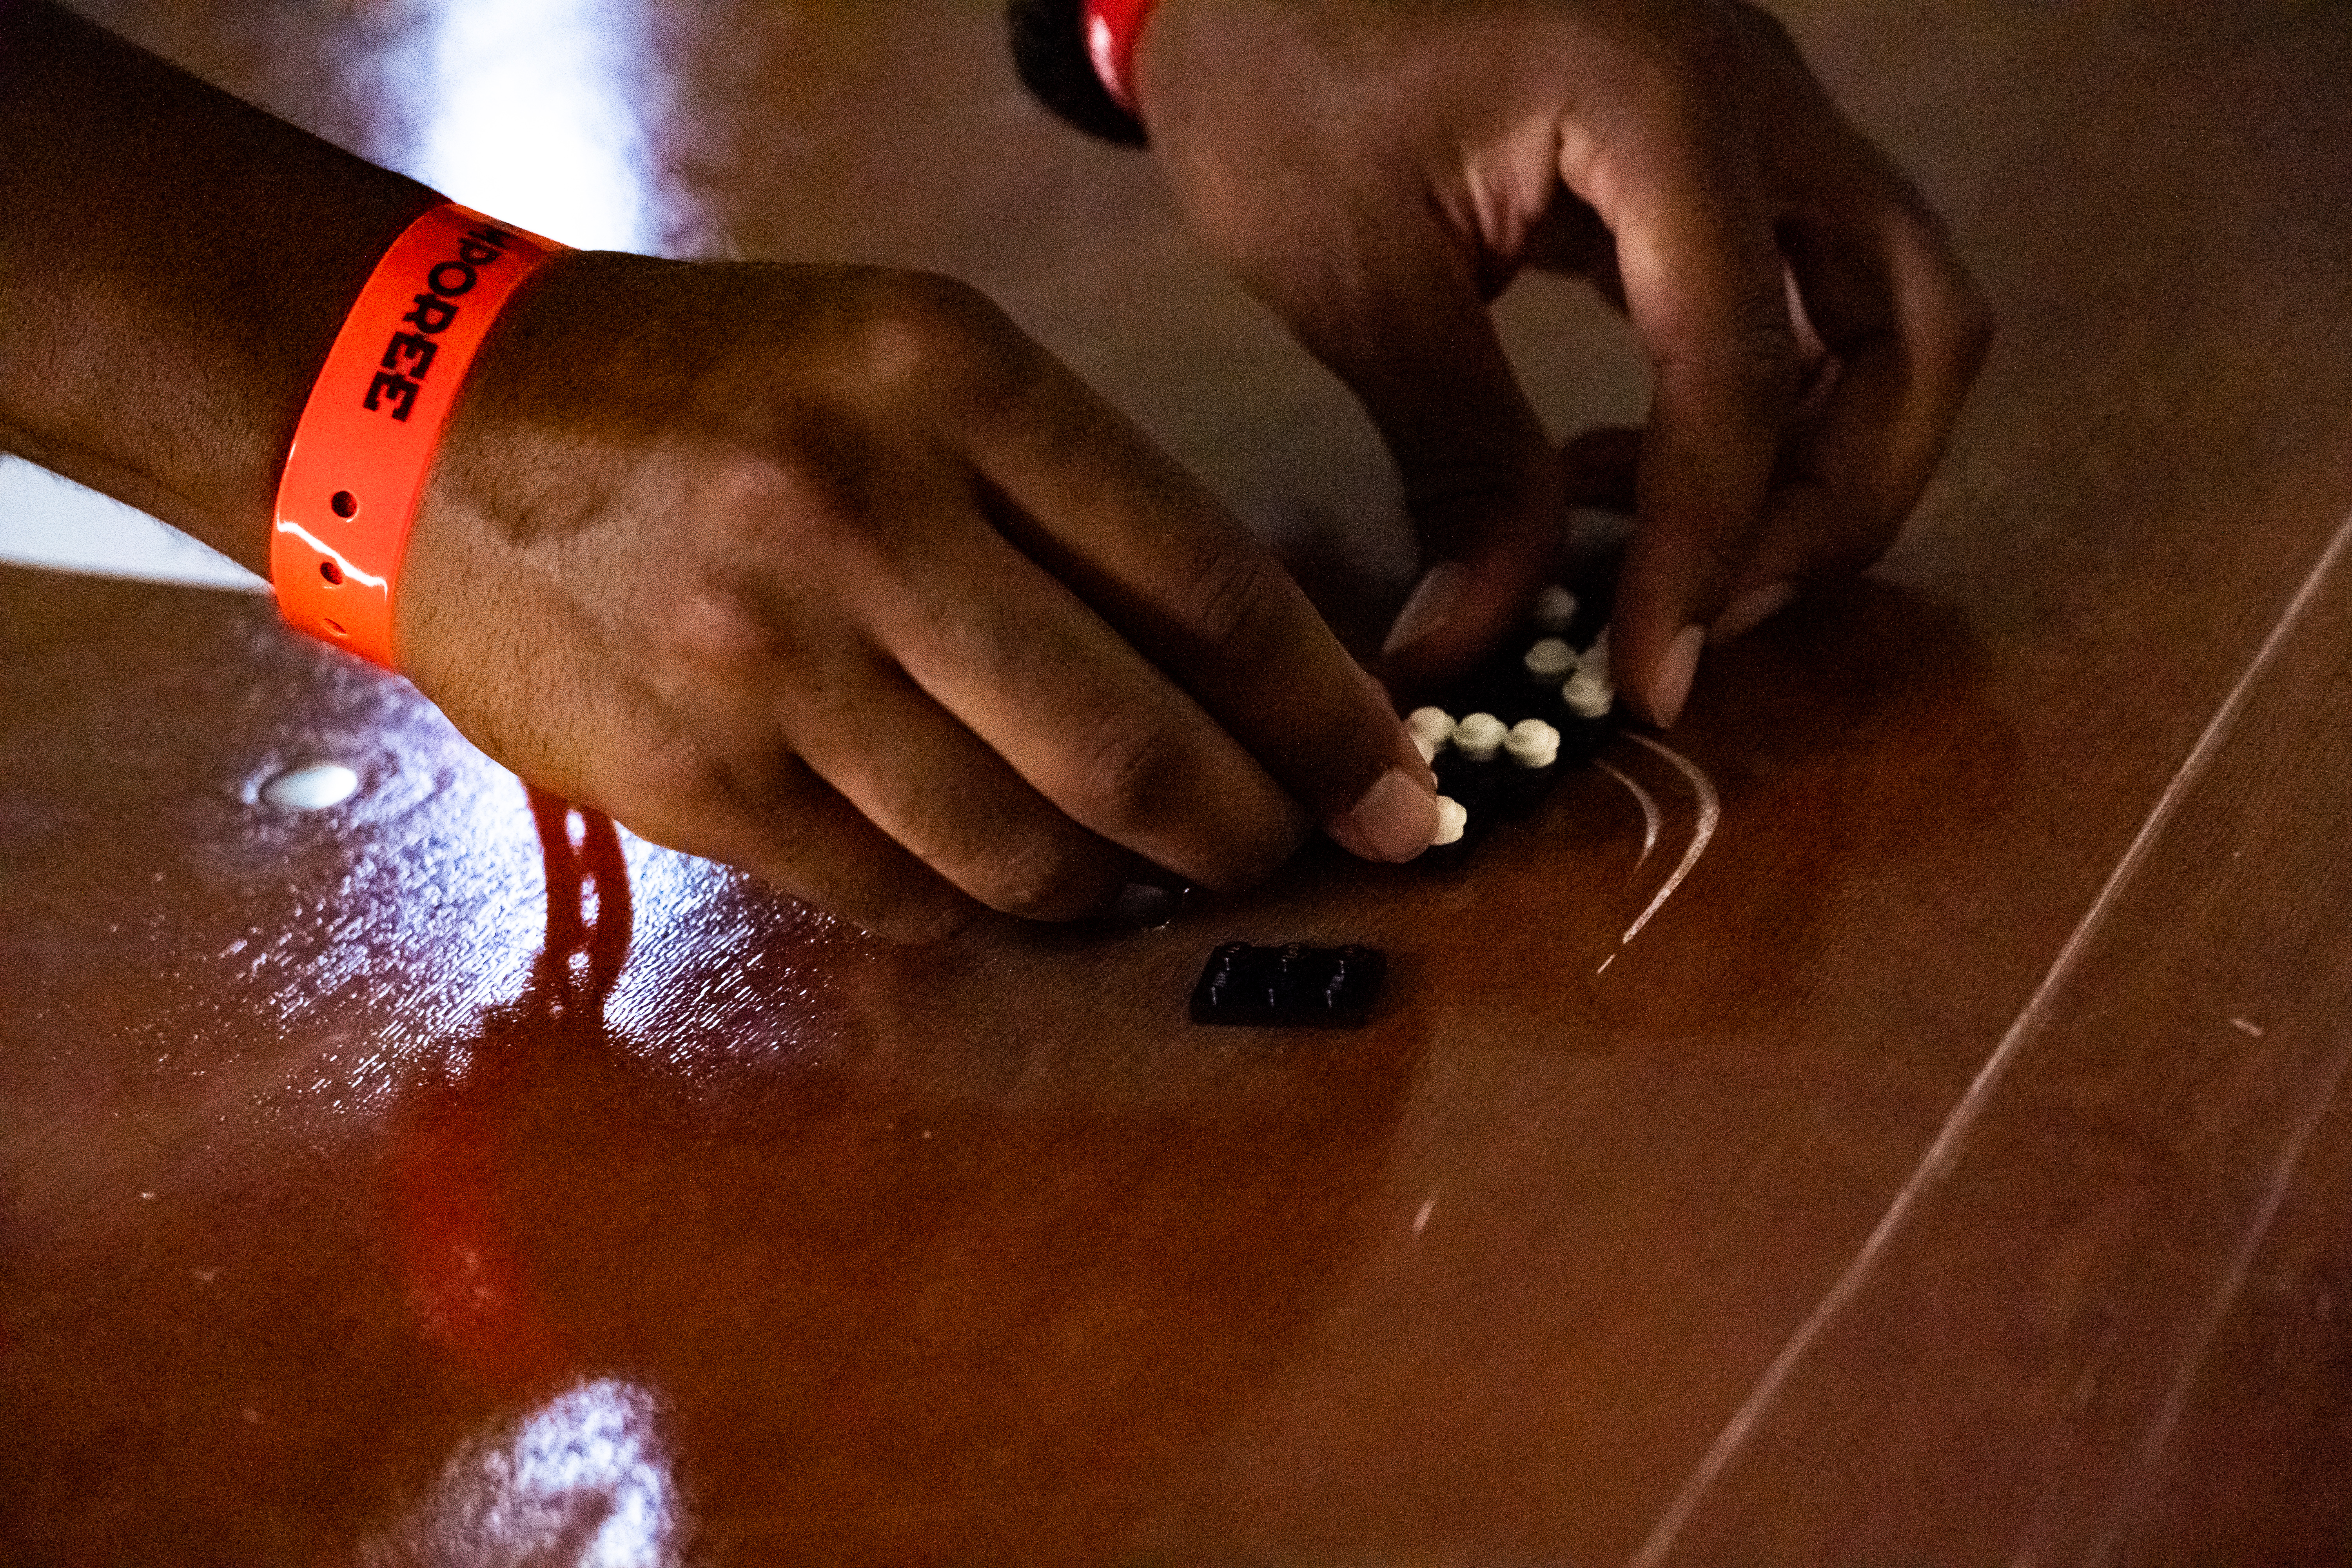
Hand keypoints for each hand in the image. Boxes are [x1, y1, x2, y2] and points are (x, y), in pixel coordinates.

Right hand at [397, 255, 1438, 940]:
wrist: (438, 423)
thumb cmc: (717, 388)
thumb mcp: (908, 362)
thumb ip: (1074, 503)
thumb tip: (1244, 683)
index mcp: (949, 379)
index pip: (1211, 587)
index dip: (1331, 720)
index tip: (1402, 794)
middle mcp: (865, 515)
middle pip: (1133, 748)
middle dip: (1250, 832)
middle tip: (1295, 852)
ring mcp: (770, 661)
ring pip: (1024, 852)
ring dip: (1115, 884)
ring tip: (1140, 863)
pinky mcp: (701, 781)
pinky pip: (901, 895)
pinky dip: (978, 900)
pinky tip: (996, 866)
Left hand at [1133, 0, 1992, 722]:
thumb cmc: (1279, 75)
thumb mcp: (1353, 276)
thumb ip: (1450, 458)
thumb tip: (1473, 647)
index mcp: (1666, 106)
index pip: (1743, 369)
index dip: (1707, 547)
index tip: (1645, 677)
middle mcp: (1759, 99)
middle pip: (1914, 328)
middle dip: (1836, 501)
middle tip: (1707, 615)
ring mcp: (1755, 119)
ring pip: (1886, 317)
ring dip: (1813, 463)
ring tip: (1665, 553)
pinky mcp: (1716, 158)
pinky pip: (1805, 301)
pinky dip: (1755, 412)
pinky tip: (1621, 470)